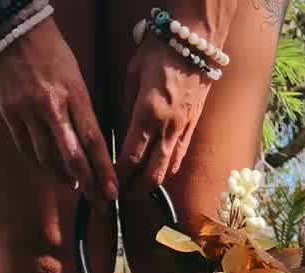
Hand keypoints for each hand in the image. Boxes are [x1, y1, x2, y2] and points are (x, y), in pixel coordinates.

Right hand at [0, 17, 117, 207]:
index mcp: (75, 95)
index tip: (112, 193)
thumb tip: (91, 149)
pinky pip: (26, 149)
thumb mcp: (77, 78)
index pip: (94, 142)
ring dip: (63, 177)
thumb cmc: (51, 53)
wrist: (12, 29)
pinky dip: (39, 163)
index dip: (104, 172)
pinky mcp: (9, 113)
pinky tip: (49, 169)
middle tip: (99, 204)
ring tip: (73, 185)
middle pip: (73, 158)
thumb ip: (83, 113)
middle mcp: (52, 106)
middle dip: (88, 186)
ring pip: (48, 159)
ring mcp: (28, 111)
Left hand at [117, 43, 212, 188]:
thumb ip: (125, 108)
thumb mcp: (132, 75)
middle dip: (135, 190)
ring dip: (151, 185)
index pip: (132, 156)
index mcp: (149, 113)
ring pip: (167, 172)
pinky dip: (166, 171)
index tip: (109, 181)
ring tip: (136, 189)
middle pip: (151, 174)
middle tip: (121, 195)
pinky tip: (155, 174)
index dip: (119, 175)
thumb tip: (121, 134)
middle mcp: (167, 128)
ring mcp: (182, 131)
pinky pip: (178, 159)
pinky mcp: (192, 130)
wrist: (195, 45)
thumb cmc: (160, 53)